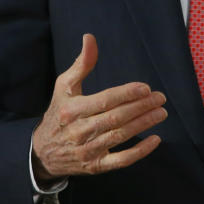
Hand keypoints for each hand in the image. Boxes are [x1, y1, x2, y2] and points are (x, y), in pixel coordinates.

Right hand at [31, 34, 166, 183]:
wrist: (42, 153)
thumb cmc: (58, 112)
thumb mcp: (64, 86)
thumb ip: (82, 63)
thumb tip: (90, 37)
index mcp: (72, 110)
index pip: (104, 101)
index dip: (127, 94)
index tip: (146, 88)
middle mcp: (79, 131)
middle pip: (116, 118)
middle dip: (141, 107)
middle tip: (160, 98)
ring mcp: (87, 151)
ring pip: (120, 136)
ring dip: (144, 124)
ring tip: (161, 112)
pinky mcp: (95, 166)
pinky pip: (120, 161)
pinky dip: (139, 152)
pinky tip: (155, 139)